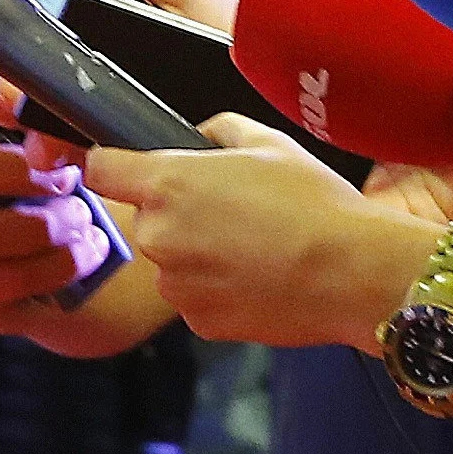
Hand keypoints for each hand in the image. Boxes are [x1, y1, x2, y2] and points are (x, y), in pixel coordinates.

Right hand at [0, 72, 114, 336]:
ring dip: (42, 230)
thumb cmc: (27, 188)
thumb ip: (17, 113)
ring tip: (81, 220)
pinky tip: (86, 251)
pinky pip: (4, 288)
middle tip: (68, 180)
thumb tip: (6, 94)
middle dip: (21, 176)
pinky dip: (56, 268)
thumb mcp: (24, 147)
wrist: (46, 257)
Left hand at [86, 114, 428, 350]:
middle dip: (178, 213)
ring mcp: (176, 285)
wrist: (352, 273)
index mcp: (168, 183)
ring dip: (198, 254)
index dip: (111, 163)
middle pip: (146, 218)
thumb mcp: (270, 142)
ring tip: (254, 248)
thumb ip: (219, 130)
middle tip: (233, 211)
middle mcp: (158, 237)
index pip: (100, 167)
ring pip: (171, 262)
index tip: (123, 167)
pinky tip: (259, 278)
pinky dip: (218, 289)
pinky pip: (195, 297)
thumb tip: (200, 139)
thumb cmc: (315, 202)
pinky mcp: (198, 323)